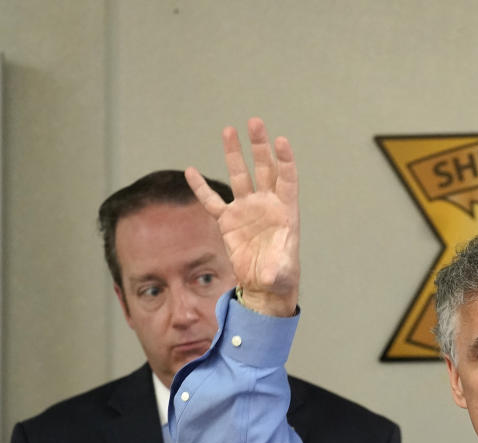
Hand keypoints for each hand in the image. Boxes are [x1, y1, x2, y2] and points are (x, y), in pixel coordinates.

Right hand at [185, 117, 299, 316]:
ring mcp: (246, 209)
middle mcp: (266, 205)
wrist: (264, 285)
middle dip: (259, 146)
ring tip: (229, 130)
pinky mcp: (228, 221)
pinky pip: (212, 201)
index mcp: (286, 212)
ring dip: (234, 154)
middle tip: (255, 122)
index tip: (281, 140)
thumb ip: (278, 267)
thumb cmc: (280, 276)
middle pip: (264, 168)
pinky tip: (191, 171)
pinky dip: (201, 187)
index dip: (285, 160)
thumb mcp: (281, 272)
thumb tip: (272, 269)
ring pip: (239, 176)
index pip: (287, 179)